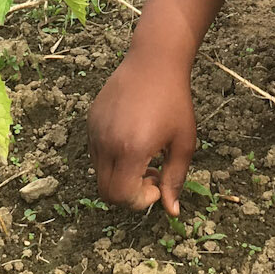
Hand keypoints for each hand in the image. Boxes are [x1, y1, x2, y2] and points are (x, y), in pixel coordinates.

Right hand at [88, 43, 196, 215]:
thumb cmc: (175, 101)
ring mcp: (95, 130)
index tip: (158, 184)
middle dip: (129, 194)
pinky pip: (95, 152)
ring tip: (144, 156)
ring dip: (120, 175)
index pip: (121, 196)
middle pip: (106, 191)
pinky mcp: (91, 120)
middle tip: (151, 176)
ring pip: (99, 173)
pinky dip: (112, 158)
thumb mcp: (183, 142)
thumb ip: (175, 178)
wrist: (154, 61)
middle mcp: (107, 142)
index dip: (140, 201)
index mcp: (131, 149)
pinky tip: (132, 140)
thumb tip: (172, 212)